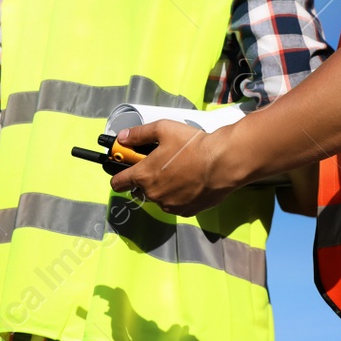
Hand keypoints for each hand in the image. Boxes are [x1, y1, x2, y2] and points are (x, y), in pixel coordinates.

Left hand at [108, 120, 237, 215]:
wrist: (222, 163)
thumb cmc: (192, 145)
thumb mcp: (162, 129)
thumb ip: (138, 134)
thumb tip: (122, 138)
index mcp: (143, 176)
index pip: (117, 183)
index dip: (118, 175)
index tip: (123, 169)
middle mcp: (153, 195)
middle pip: (140, 190)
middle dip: (145, 179)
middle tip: (160, 164)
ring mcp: (169, 206)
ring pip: (158, 197)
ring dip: (162, 188)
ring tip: (179, 172)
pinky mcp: (186, 212)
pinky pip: (175, 204)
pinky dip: (178, 196)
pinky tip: (190, 182)